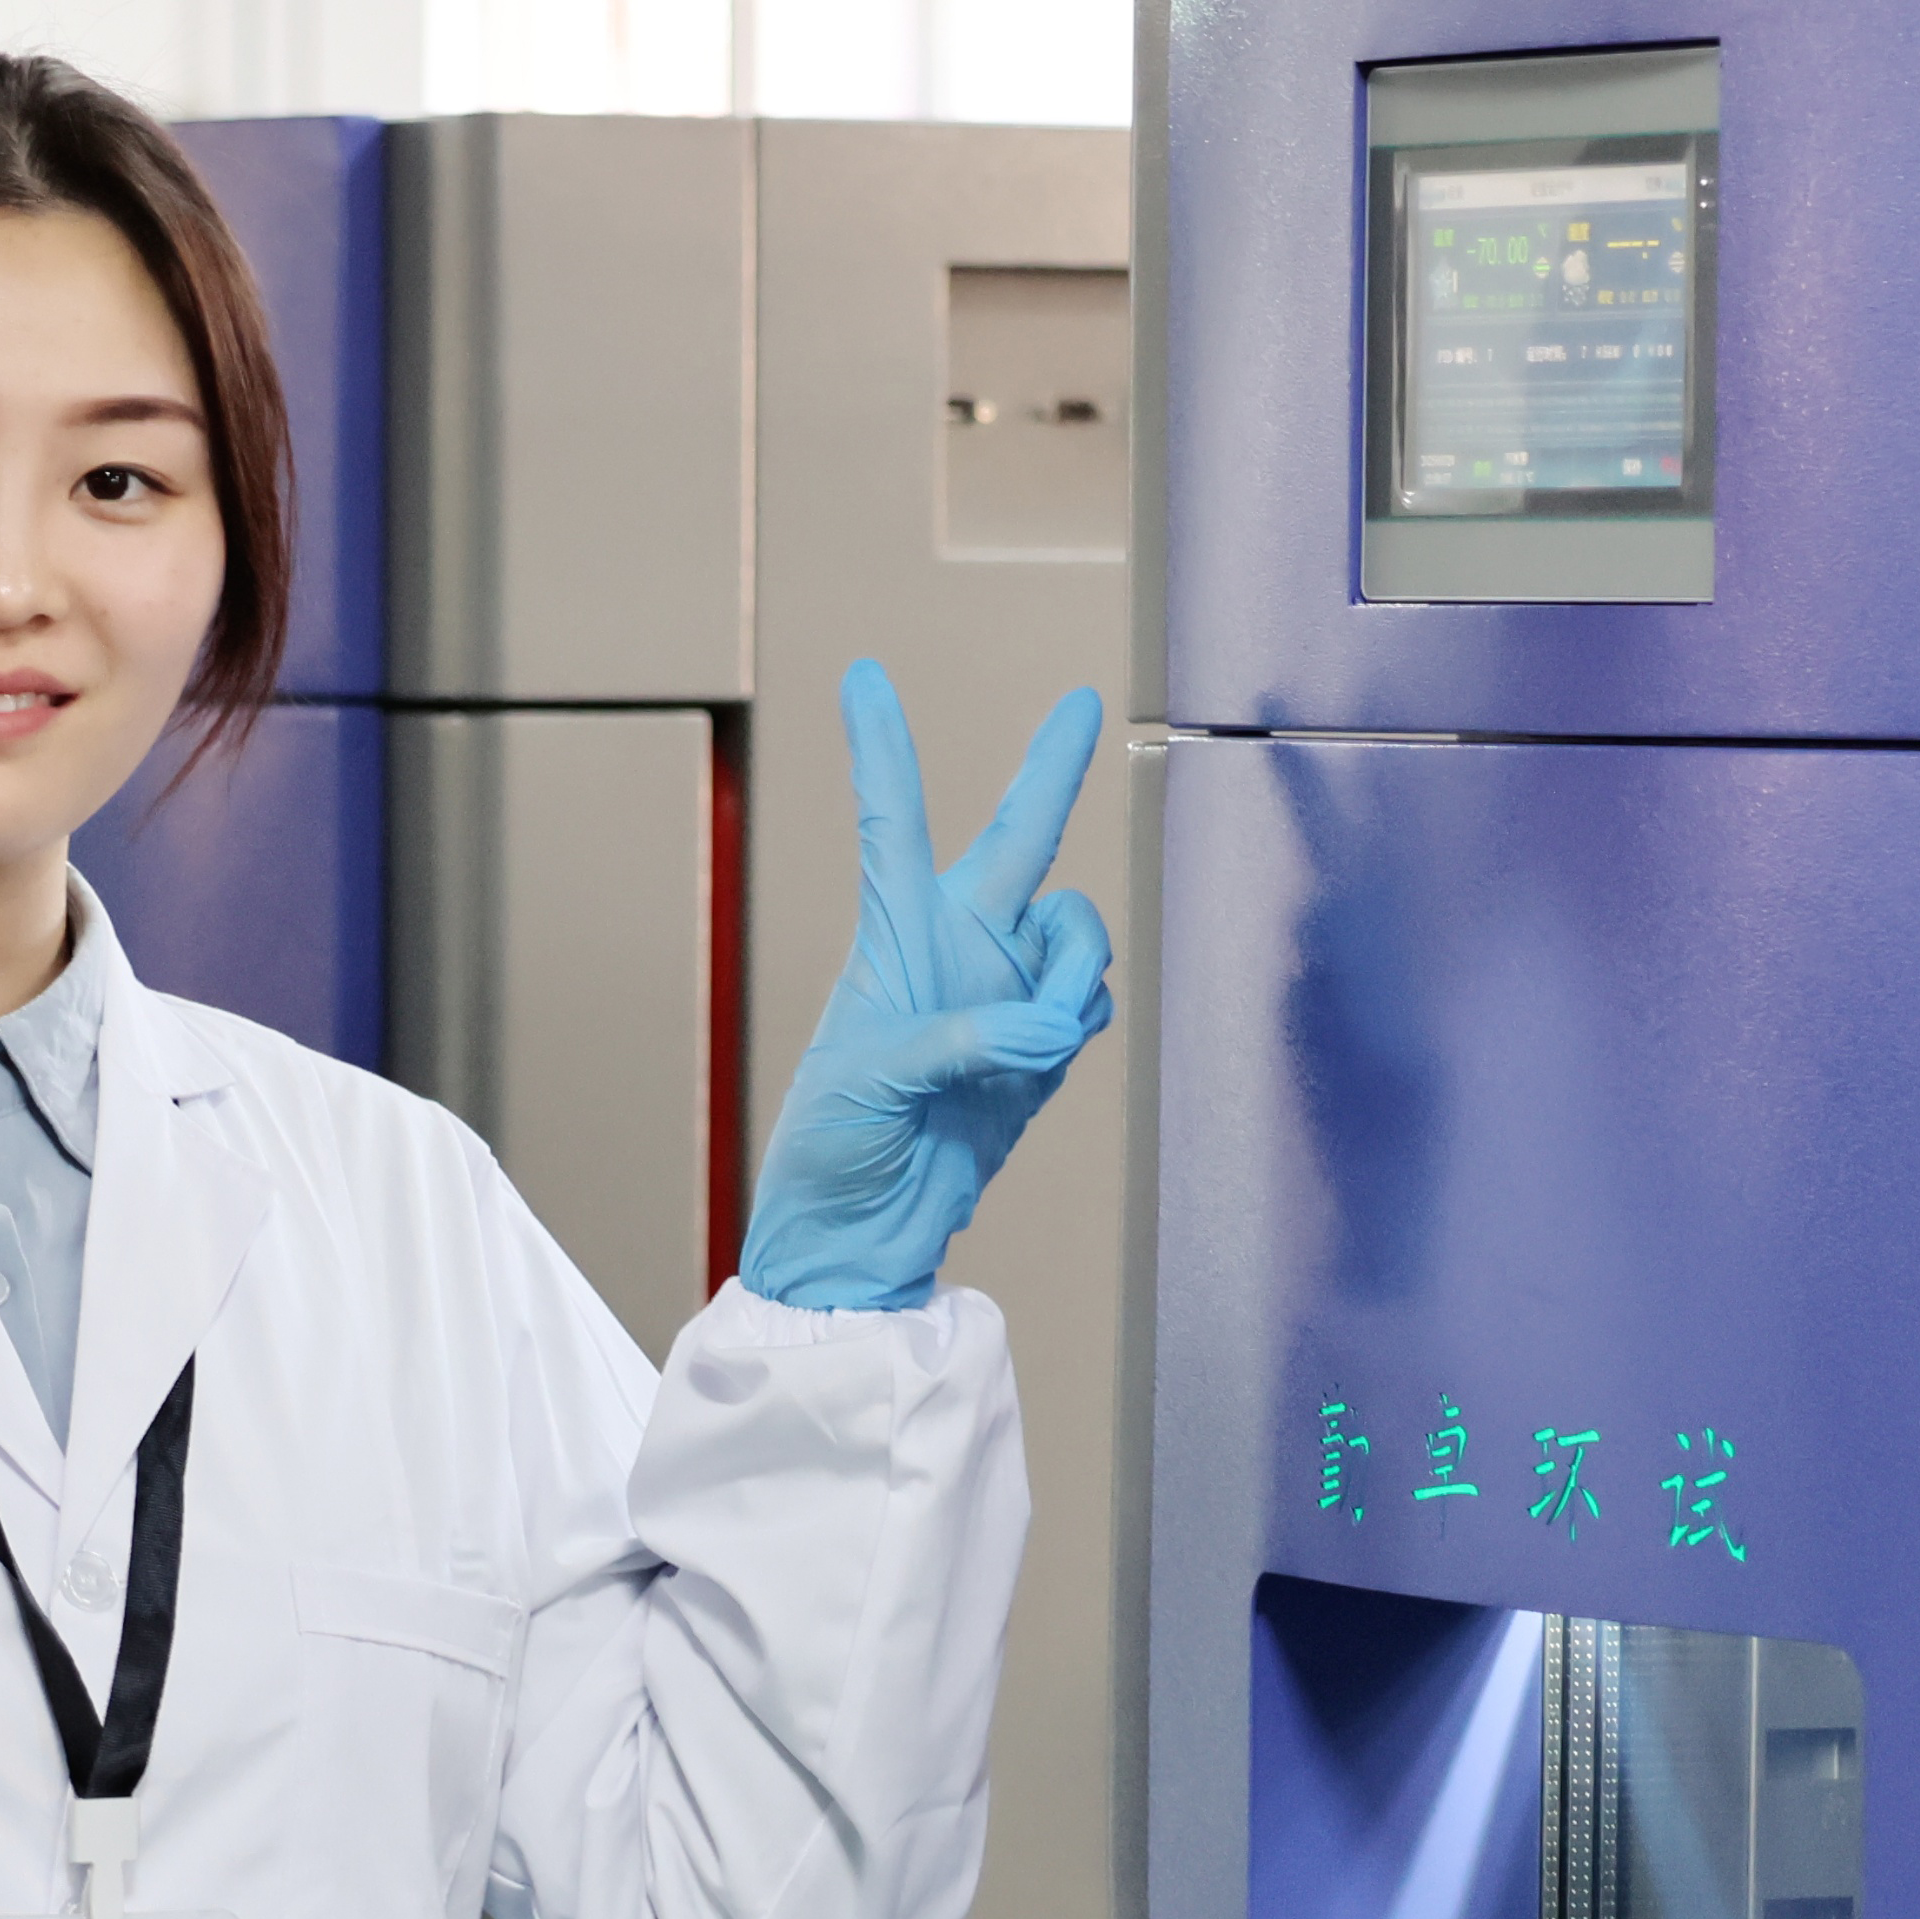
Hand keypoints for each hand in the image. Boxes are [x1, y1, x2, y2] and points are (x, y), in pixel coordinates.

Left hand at [738, 661, 1112, 1312]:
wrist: (860, 1240)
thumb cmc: (828, 1152)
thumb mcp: (868, 1084)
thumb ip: (959, 1041)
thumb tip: (1048, 1027)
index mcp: (894, 941)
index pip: (892, 825)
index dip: (882, 749)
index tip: (864, 677)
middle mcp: (956, 952)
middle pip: (1018, 840)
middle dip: (1051, 772)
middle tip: (1083, 705)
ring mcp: (1005, 998)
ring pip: (1079, 937)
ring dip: (1075, 977)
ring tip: (1037, 1042)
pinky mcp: (1041, 1051)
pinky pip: (1091, 1008)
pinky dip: (1081, 1028)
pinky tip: (1041, 1064)